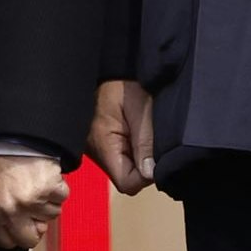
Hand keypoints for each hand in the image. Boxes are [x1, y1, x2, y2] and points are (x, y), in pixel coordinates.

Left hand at [0, 152, 69, 250]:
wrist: (13, 135)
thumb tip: (15, 230)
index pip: (6, 242)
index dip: (17, 236)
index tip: (23, 229)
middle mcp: (10, 210)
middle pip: (30, 240)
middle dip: (36, 228)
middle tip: (35, 211)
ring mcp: (31, 201)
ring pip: (50, 216)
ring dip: (47, 201)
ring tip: (36, 182)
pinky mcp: (49, 190)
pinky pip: (62, 198)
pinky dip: (58, 187)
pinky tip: (46, 175)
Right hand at [88, 80, 154, 194]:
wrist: (106, 67)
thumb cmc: (122, 84)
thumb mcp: (140, 110)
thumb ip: (145, 142)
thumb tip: (151, 173)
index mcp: (102, 145)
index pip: (127, 183)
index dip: (146, 176)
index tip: (155, 157)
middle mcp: (95, 152)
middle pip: (125, 179)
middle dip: (143, 167)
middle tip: (151, 142)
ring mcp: (95, 149)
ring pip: (123, 169)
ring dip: (138, 158)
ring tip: (142, 134)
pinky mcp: (99, 144)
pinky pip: (119, 159)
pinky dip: (132, 152)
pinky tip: (135, 134)